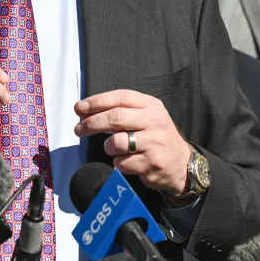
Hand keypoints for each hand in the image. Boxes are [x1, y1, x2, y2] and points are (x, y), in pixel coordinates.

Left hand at [73, 89, 191, 195]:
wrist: (180, 163)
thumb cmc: (155, 137)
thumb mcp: (146, 116)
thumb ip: (121, 110)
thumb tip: (85, 110)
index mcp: (151, 105)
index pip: (120, 97)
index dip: (97, 101)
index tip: (79, 108)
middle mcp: (154, 121)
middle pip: (116, 118)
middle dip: (92, 123)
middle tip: (79, 129)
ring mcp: (154, 143)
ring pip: (117, 142)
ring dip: (107, 147)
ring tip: (111, 149)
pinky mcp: (151, 163)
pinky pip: (122, 163)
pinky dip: (117, 163)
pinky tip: (125, 161)